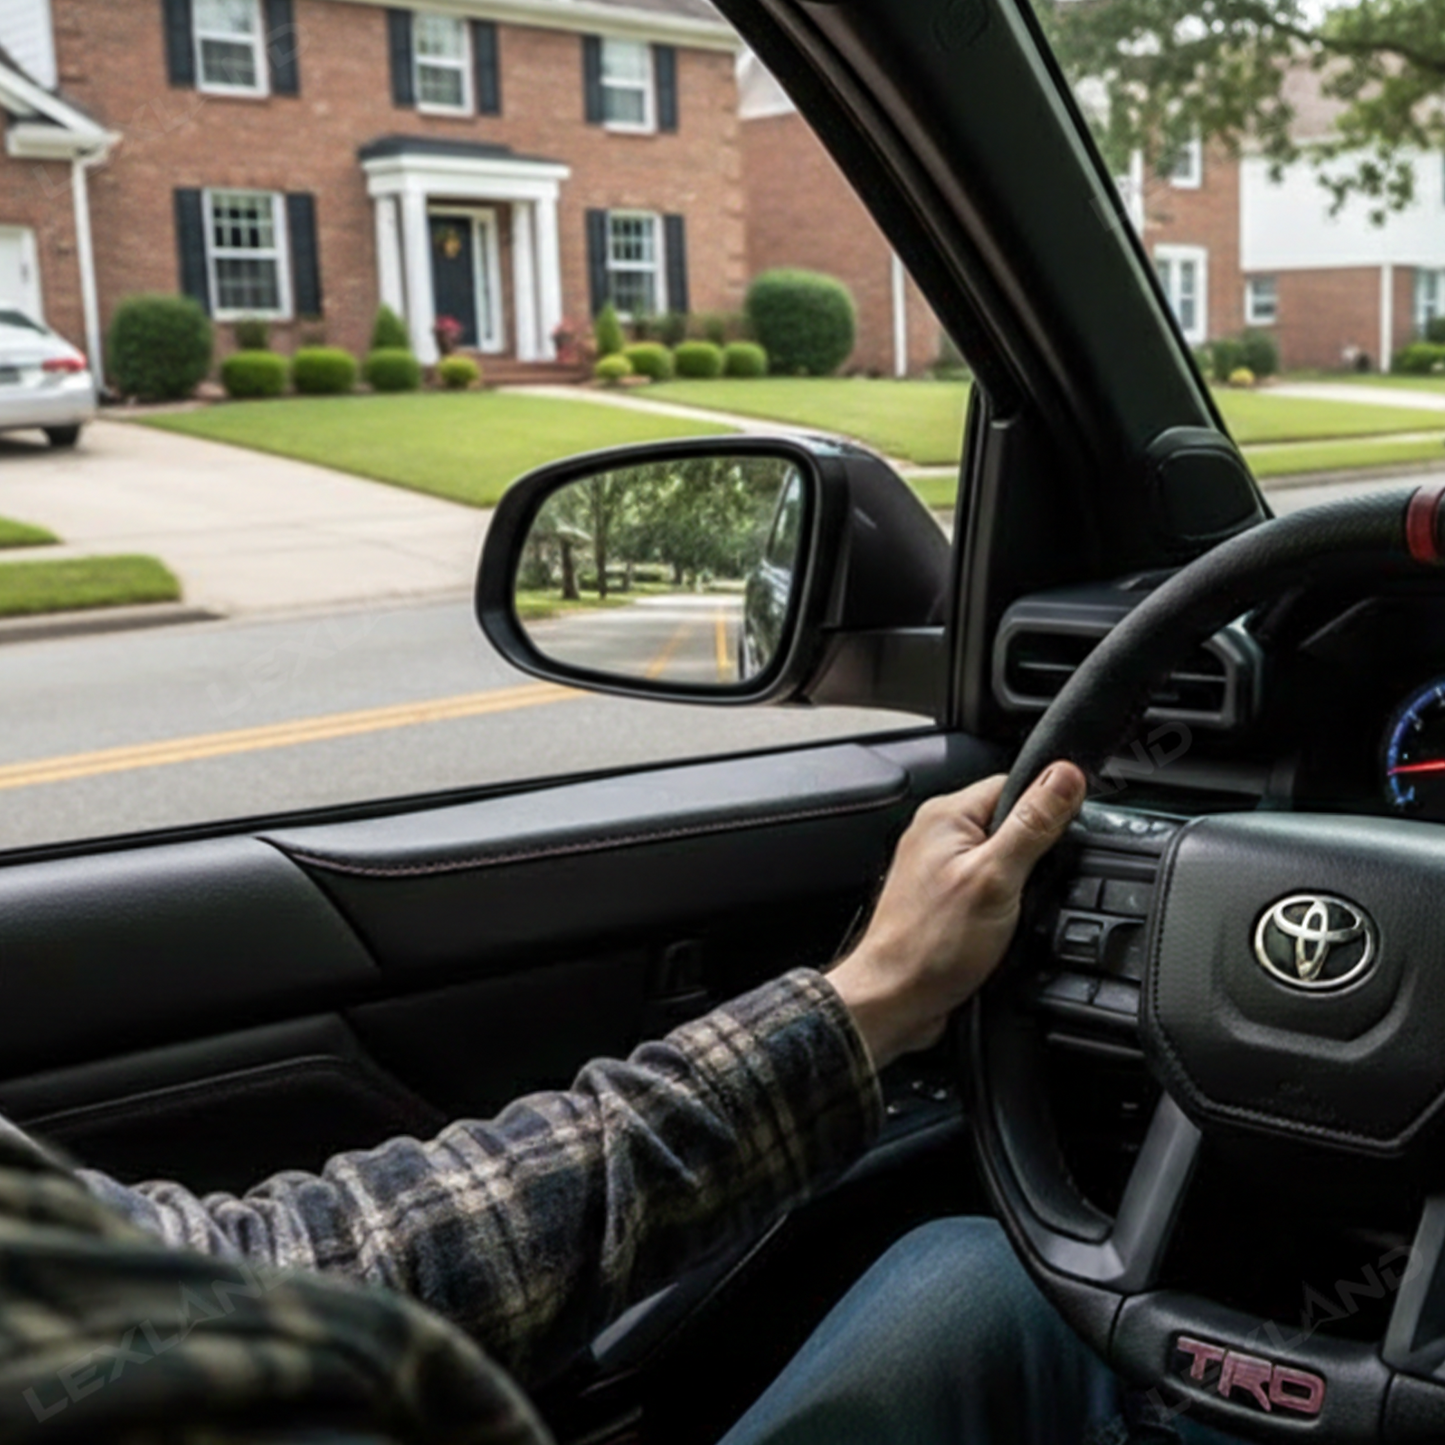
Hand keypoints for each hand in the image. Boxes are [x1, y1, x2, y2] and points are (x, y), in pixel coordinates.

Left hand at [828, 763, 1086, 1069]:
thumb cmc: (931, 943)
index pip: (1015, 784)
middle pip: (1012, 822)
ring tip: (1017, 911)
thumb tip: (1066, 775)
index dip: (1048, 808)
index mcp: (947, 815)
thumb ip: (1033, 823)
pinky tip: (1009, 926)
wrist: (896, 1000)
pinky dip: (1008, 905)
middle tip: (1034, 886)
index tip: (1064, 838)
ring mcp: (941, 870)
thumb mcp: (997, 877)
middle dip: (1037, 853)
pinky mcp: (947, 901)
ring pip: (1005, 860)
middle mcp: (939, 836)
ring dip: (1023, 884)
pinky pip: (991, 888)